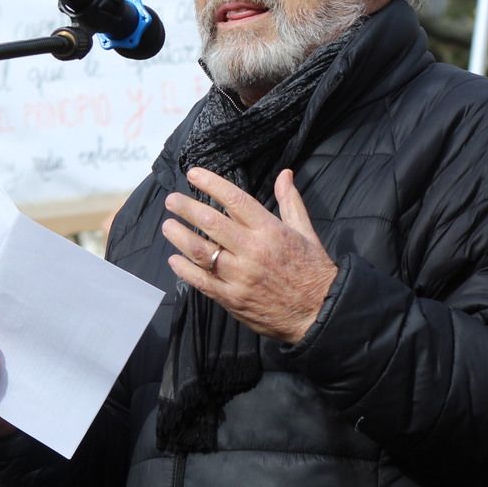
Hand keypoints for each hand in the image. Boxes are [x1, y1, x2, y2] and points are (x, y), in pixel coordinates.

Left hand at [161, 167, 337, 343]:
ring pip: (201, 251)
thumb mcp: (306, 232)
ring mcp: (240, 276)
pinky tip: (174, 260)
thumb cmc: (313, 270)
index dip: (211, 184)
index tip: (193, 173)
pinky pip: (202, 282)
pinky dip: (184, 270)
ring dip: (179, 236)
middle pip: (211, 223)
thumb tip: (285, 173)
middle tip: (171, 200)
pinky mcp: (233, 299)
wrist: (319, 313)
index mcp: (270, 230)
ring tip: (167, 226)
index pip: (235, 200)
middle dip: (186, 208)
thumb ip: (291, 202)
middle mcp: (252, 250)